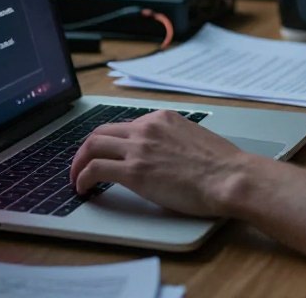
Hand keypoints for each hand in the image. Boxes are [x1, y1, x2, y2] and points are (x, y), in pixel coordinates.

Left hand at [69, 110, 245, 217]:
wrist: (229, 177)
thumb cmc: (221, 165)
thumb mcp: (193, 138)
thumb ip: (172, 140)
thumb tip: (162, 154)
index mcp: (162, 118)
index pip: (124, 125)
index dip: (110, 142)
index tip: (106, 154)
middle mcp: (147, 127)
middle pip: (101, 131)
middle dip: (86, 149)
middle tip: (81, 164)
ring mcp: (139, 148)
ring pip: (92, 146)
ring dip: (78, 163)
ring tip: (76, 178)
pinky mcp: (134, 171)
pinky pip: (96, 169)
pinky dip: (83, 178)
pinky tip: (83, 188)